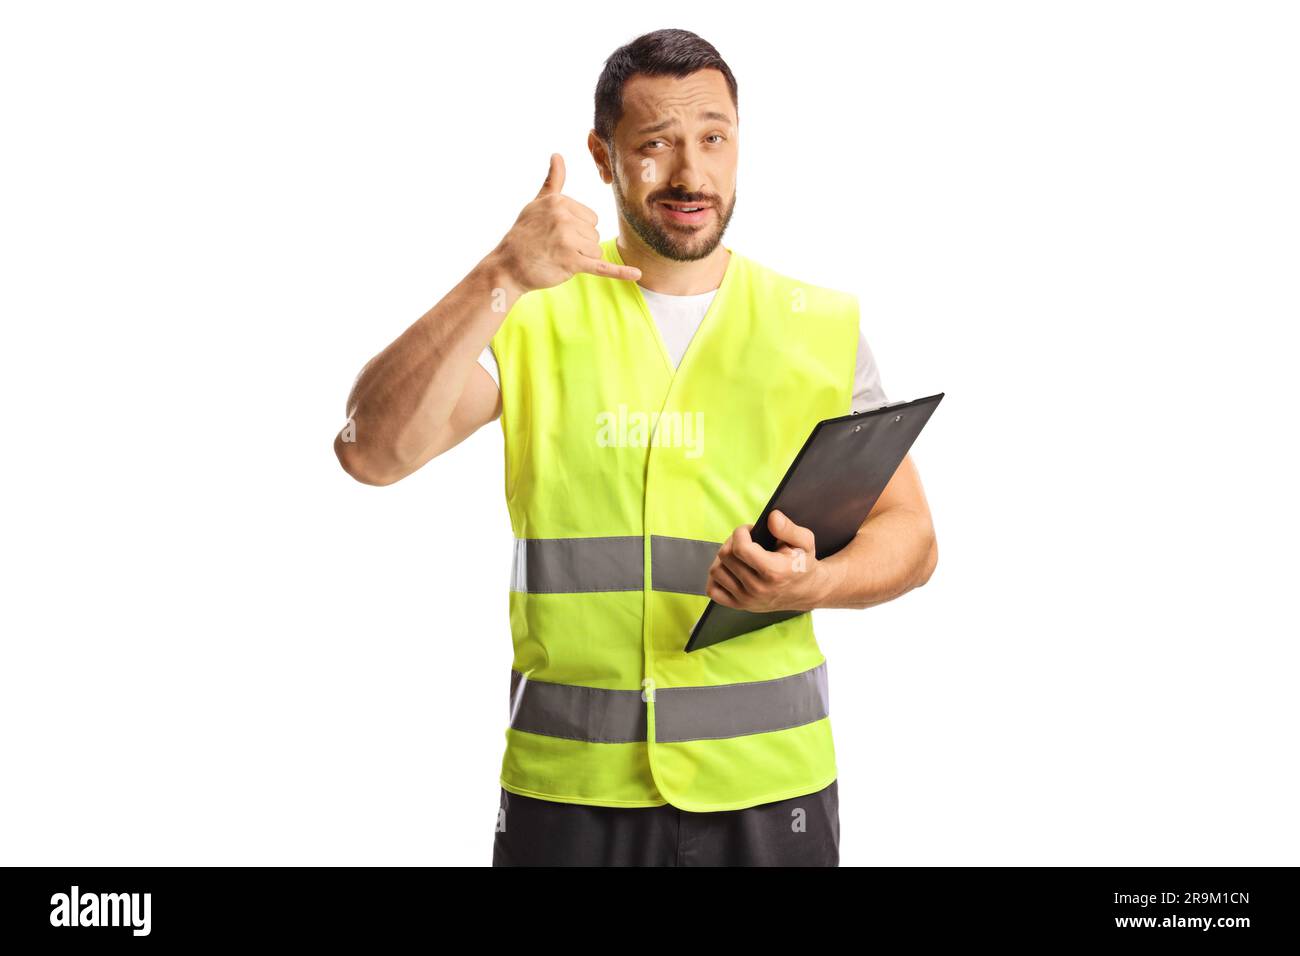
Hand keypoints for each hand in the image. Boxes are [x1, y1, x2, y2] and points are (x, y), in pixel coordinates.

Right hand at [489, 153, 641, 292]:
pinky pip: (601, 266)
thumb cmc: (524, 235)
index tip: (554, 234)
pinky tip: (636, 274)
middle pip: (594, 234)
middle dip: (580, 245)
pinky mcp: (571, 262)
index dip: (576, 230)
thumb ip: (553, 181)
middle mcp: (564, 217)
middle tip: (554, 248)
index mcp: (560, 201)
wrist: (508, 266)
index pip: (591, 218)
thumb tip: (558, 154)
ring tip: (557, 258)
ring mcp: (568, 240)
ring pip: (596, 250)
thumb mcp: (537, 204)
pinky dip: (620, 272)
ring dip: (581, 259)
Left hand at [706, 510, 826, 612]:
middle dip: (732, 541)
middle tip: (745, 540)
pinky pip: (713, 590)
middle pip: (726, 556)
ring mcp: (747, 599)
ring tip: (738, 554)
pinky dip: (717, 578)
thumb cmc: (802, 564)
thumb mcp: (805, 542)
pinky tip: (729, 569)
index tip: (749, 530)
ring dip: (724, 558)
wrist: (807, 591)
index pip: (740, 548)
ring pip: (716, 571)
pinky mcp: (740, 605)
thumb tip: (772, 517)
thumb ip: (789, 528)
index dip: (740, 532)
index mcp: (774, 572)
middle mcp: (758, 588)